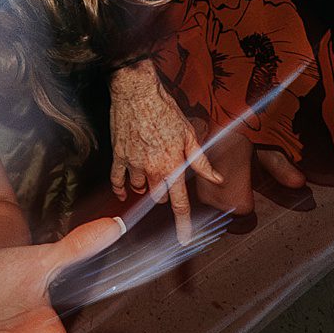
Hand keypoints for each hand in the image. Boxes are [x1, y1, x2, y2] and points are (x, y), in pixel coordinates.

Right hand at [109, 57, 222, 244]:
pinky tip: (124, 191)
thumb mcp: (190, 135)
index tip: (184, 240)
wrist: (137, 92)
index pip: (179, 203)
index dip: (183, 224)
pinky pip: (117, 179)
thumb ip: (201, 161)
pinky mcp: (118, 154)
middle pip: (158, 197)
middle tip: (168, 177)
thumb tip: (217, 179)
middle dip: (165, 193)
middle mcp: (151, 169)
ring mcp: (132, 163)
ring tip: (150, 172)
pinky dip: (120, 187)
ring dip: (145, 187)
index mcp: (171, 166)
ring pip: (138, 188)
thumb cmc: (165, 110)